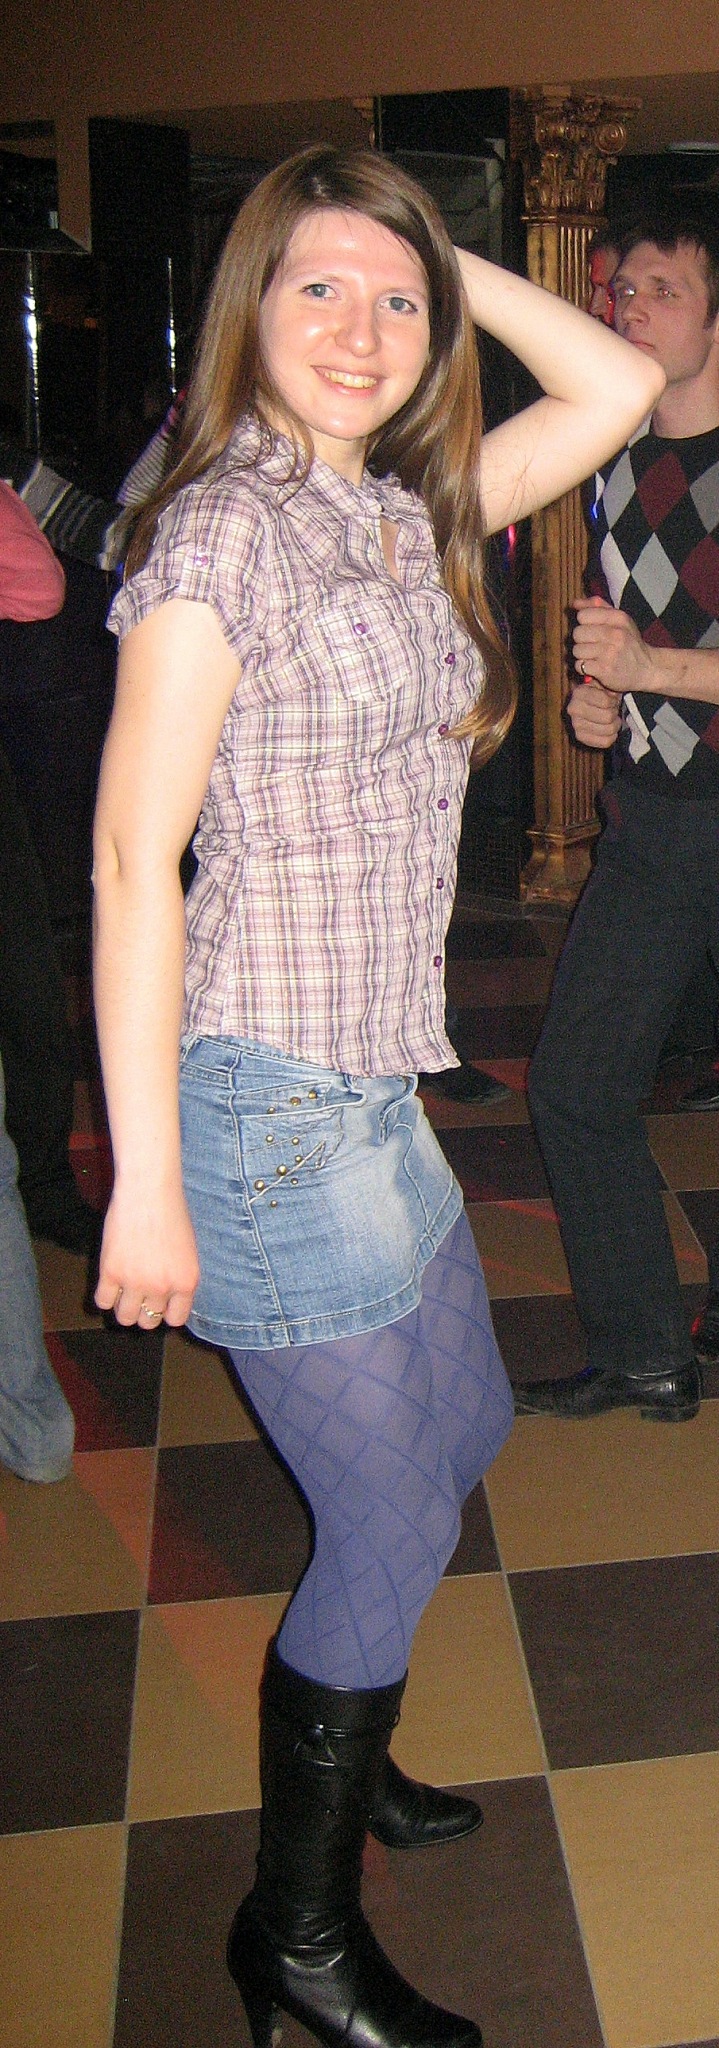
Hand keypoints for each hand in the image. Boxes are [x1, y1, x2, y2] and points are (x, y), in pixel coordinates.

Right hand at [95, 1183, 199, 1327]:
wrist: (148, 1191)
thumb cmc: (171, 1212)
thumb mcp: (188, 1250)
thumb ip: (179, 1277)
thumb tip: (167, 1298)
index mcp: (186, 1282)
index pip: (175, 1319)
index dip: (165, 1312)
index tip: (159, 1304)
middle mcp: (162, 1287)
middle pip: (149, 1322)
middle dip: (144, 1312)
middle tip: (139, 1296)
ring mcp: (135, 1282)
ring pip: (125, 1318)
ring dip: (124, 1308)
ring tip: (123, 1293)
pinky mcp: (111, 1272)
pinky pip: (103, 1301)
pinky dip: (105, 1296)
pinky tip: (109, 1283)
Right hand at [566, 679, 622, 749]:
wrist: (597, 704)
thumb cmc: (603, 693)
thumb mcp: (604, 683)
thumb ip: (604, 682)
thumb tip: (608, 689)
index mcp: (578, 693)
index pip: (606, 702)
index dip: (613, 701)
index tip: (611, 698)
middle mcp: (573, 709)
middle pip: (608, 717)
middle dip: (614, 713)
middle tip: (611, 709)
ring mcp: (575, 724)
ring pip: (609, 730)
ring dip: (615, 724)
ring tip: (611, 718)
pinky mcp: (580, 737)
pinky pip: (606, 742)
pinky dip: (612, 736)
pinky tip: (608, 729)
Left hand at [572, 595, 653, 694]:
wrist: (647, 669)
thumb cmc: (629, 643)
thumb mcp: (620, 620)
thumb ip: (598, 607)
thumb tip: (575, 603)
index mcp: (619, 618)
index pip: (583, 615)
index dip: (584, 624)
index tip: (593, 630)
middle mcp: (616, 634)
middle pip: (578, 633)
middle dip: (581, 640)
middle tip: (593, 645)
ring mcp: (610, 653)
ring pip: (577, 650)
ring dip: (582, 655)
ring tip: (594, 656)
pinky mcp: (605, 670)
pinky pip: (580, 665)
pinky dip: (584, 668)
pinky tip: (594, 667)